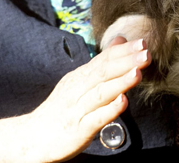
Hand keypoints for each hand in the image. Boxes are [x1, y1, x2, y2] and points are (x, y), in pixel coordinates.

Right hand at [0, 37, 150, 162]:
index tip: (142, 42)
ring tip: (137, 73)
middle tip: (145, 52)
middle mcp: (78, 89)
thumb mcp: (79, 81)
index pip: (103, 59)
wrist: (33, 137)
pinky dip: (109, 110)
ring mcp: (78, 109)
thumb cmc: (62, 108)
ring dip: (120, 82)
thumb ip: (101, 62)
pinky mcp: (78, 129)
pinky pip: (95, 119)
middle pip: (103, 72)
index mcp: (80, 76)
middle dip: (126, 61)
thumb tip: (120, 40)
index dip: (123, 51)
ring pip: (100, 93)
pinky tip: (123, 102)